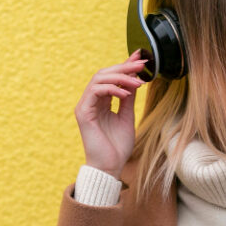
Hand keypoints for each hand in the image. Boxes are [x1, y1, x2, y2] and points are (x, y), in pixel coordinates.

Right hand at [74, 50, 146, 178]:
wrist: (110, 167)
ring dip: (120, 77)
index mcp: (101, 102)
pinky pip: (95, 92)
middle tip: (142, 65)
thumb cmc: (117, 147)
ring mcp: (85, 106)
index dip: (124, 65)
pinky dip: (111, 88)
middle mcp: (91, 101)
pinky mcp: (83, 112)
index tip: (140, 58)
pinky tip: (126, 93)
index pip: (111, 77)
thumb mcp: (127, 117)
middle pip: (104, 73)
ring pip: (99, 78)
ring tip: (137, 81)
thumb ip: (128, 98)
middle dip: (124, 67)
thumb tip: (135, 80)